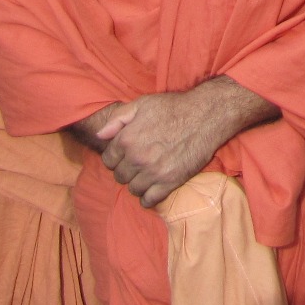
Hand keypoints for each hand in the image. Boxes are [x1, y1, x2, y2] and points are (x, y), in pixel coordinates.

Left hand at [91, 88, 241, 208]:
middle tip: (137, 164)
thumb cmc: (172, 108)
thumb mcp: (142, 104)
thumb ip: (118, 119)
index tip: (124, 155)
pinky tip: (152, 188)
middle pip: (119, 176)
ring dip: (137, 183)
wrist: (204, 116)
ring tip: (146, 174)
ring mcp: (153, 172)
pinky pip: (149, 200)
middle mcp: (137, 158)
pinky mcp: (170, 182)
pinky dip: (148, 198)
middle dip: (125, 170)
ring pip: (133, 189)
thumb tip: (100, 135)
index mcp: (127, 139)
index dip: (115, 158)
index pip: (108, 160)